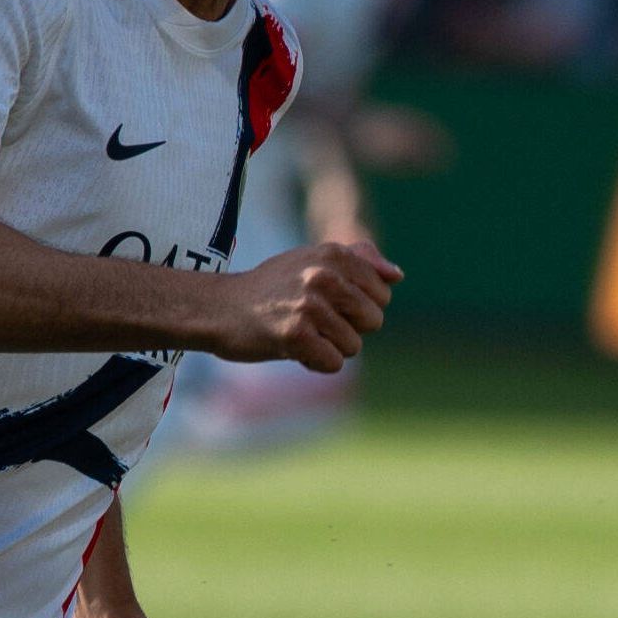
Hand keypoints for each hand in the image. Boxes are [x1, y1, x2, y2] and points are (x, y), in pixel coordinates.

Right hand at [216, 240, 400, 372]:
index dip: (359, 306)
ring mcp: (310, 305)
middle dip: (349, 328)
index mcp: (335, 253)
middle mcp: (325, 275)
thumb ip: (359, 261)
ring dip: (330, 347)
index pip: (383, 293)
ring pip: (354, 345)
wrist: (220, 308)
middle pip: (374, 320)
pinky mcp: (296, 335)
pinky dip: (316, 363)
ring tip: (300, 331)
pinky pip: (334, 363)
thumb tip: (398, 276)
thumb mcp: (313, 260)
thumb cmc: (272, 287)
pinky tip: (293, 348)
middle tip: (313, 320)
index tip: (328, 302)